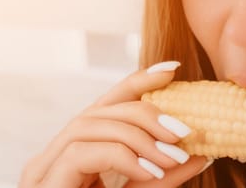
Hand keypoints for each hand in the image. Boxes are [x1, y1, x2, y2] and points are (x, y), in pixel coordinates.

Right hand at [19, 61, 209, 187]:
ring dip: (139, 135)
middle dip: (147, 111)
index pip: (108, 103)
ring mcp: (45, 167)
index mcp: (79, 150)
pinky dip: (124, 156)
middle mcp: (56, 152)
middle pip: (101, 108)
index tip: (173, 69)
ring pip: (91, 123)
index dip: (139, 80)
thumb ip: (165, 172)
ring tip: (173, 154)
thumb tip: (202, 150)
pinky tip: (151, 172)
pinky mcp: (44, 182)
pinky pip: (85, 151)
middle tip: (185, 129)